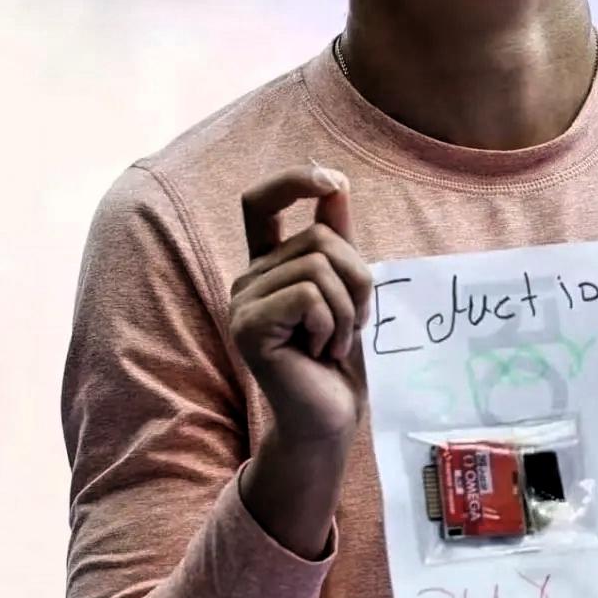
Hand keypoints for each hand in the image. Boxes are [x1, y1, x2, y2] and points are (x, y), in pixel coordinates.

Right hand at [230, 164, 372, 448]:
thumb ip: (338, 241)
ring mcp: (242, 301)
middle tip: (350, 325)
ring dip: (346, 309)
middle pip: (317, 237)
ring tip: (333, 342)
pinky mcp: (248, 326)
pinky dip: (331, 325)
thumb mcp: (347, 291)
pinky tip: (319, 353)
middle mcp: (248, 278)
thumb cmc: (338, 356)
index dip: (292, 181)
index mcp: (268, 266)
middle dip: (355, 279)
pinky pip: (309, 296)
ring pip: (317, 266)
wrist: (328, 416)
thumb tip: (336, 185)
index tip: (334, 182)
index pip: (260, 203)